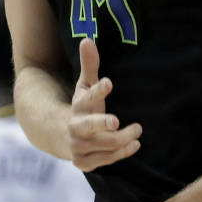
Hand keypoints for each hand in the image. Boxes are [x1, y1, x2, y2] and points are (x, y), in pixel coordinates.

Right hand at [69, 38, 141, 171]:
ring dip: (122, 139)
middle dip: (101, 123)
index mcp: (77, 106)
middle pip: (88, 126)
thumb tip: (87, 39)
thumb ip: (89, 65)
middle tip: (116, 121)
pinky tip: (134, 145)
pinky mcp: (84, 162)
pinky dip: (121, 153)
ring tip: (137, 130)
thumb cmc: (83, 107)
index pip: (87, 97)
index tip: (109, 82)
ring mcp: (78, 146)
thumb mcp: (84, 86)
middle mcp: (75, 127)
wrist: (63, 136)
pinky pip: (105, 159)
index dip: (98, 90)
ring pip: (103, 145)